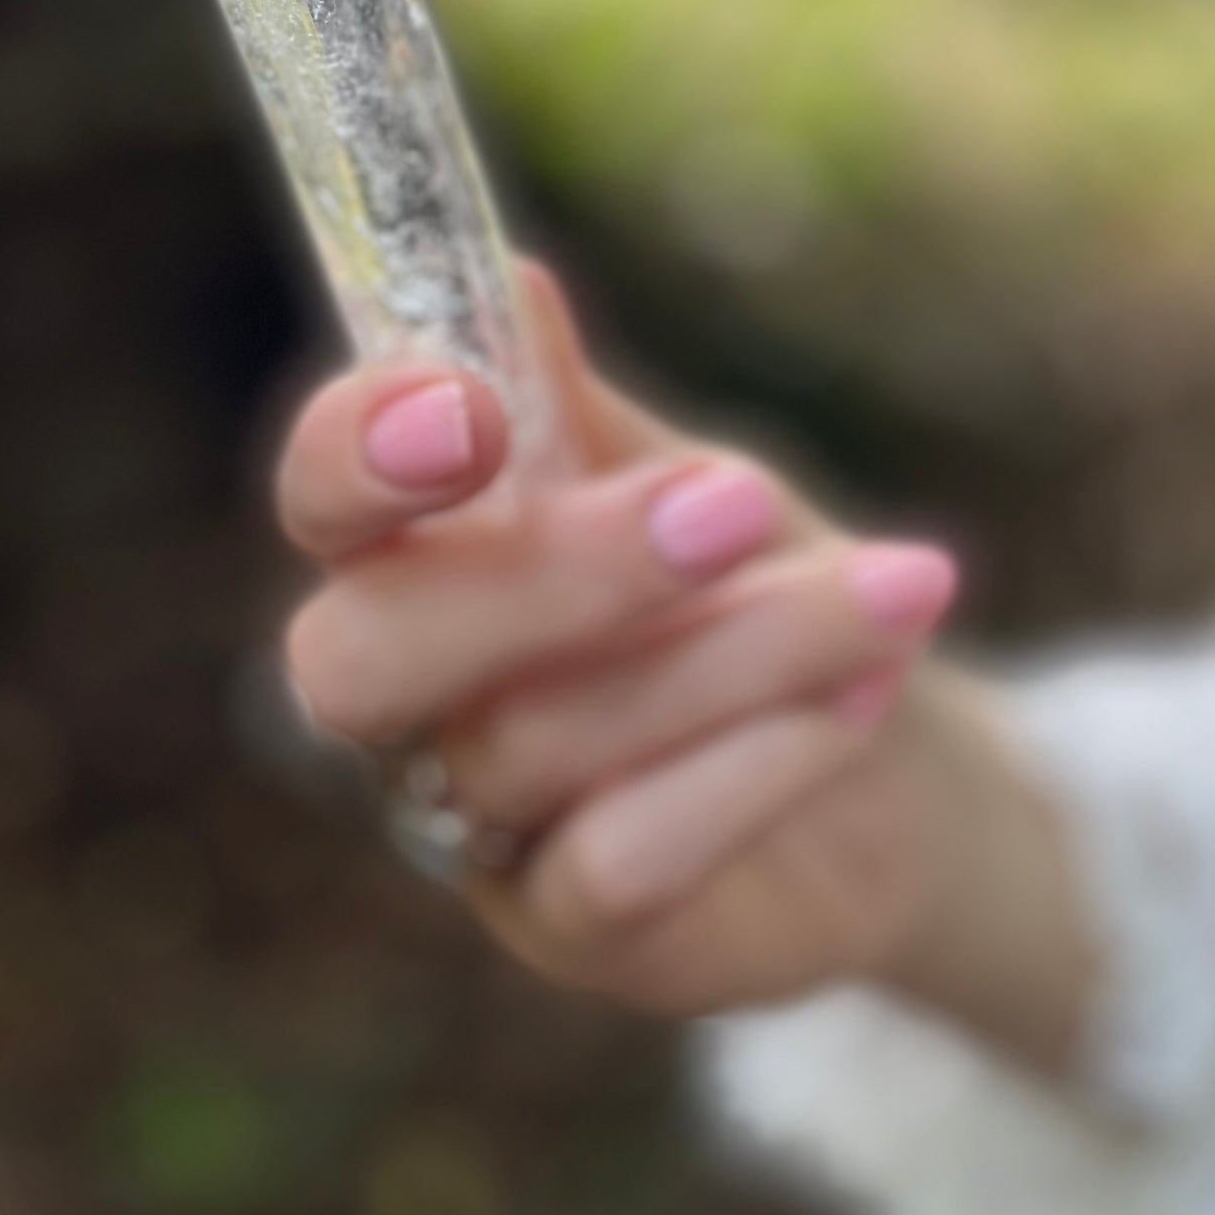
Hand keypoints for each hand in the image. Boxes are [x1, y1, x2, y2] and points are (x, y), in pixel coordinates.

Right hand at [276, 264, 1092, 1068]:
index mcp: (412, 560)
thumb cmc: (744, 590)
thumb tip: (511, 280)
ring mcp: (480, 831)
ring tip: (893, 589)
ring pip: (531, 743)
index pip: (321, 505)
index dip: (357, 455)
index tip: (469, 404)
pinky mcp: (575, 935)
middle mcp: (411, 706)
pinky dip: (751, 766)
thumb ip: (579, 404)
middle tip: (742, 497)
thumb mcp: (677, 476)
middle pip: (367, 657)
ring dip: (734, 649)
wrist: (889, 762)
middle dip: (554, 569)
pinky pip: (621, 862)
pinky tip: (860, 702)